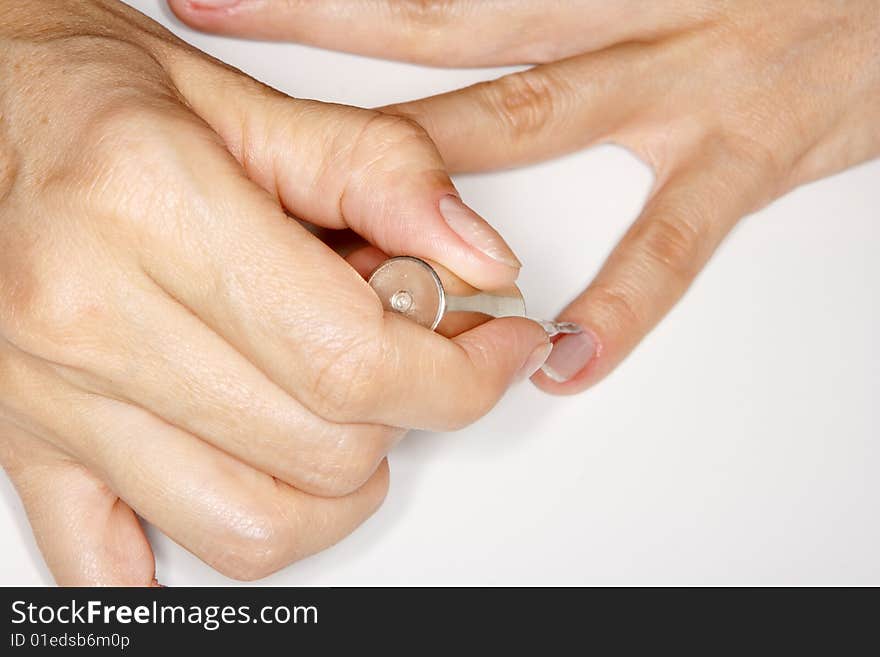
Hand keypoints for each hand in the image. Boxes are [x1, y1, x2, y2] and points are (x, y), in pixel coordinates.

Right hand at [0, 0, 549, 584]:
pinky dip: (194, 559)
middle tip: (414, 354)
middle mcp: (86, 315)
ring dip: (335, 492)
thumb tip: (478, 255)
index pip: (354, 358)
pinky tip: (237, 501)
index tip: (497, 349)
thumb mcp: (239, 100)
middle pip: (320, 451)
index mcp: (150, 208)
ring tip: (345, 419)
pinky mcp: (26, 443)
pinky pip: (110, 570)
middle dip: (408, 415)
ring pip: (247, 529)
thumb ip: (377, 172)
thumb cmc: (79, 90)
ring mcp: (48, 397)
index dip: (461, 373)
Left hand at [172, 0, 879, 390]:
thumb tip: (461, 18)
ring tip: (340, 212)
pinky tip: (562, 352)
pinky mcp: (751, 156)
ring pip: (532, 118)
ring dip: (430, 172)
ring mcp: (688, 86)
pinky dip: (619, 302)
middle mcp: (635, 12)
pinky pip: (672, 241)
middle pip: (454, 16)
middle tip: (228, 26)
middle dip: (332, 24)